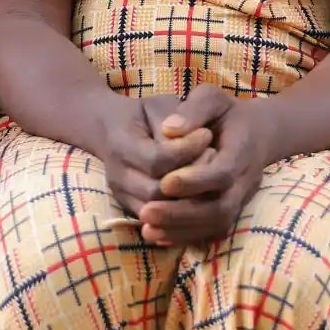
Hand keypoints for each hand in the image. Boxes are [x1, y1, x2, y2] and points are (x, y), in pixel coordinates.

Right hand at [98, 93, 215, 221]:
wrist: (114, 130)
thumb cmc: (144, 115)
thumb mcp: (159, 106)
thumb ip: (176, 119)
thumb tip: (197, 136)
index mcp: (121, 144)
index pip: (157, 160)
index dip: (186, 151)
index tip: (207, 134)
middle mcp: (117, 175)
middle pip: (157, 193)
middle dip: (190, 180)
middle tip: (214, 158)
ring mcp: (123, 196)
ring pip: (160, 213)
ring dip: (189, 199)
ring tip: (210, 177)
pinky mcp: (132, 208)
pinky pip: (160, 223)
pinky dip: (184, 214)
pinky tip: (204, 195)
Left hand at [136, 85, 276, 247]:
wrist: (257, 133)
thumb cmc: (227, 113)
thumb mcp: (213, 98)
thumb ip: (193, 109)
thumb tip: (169, 129)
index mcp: (243, 151)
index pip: (223, 173)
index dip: (195, 181)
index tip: (164, 181)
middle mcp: (246, 181)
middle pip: (220, 208)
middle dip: (183, 213)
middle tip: (147, 212)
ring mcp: (240, 200)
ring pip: (216, 224)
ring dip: (181, 230)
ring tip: (147, 228)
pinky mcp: (231, 211)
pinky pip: (211, 232)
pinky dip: (184, 236)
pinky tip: (156, 235)